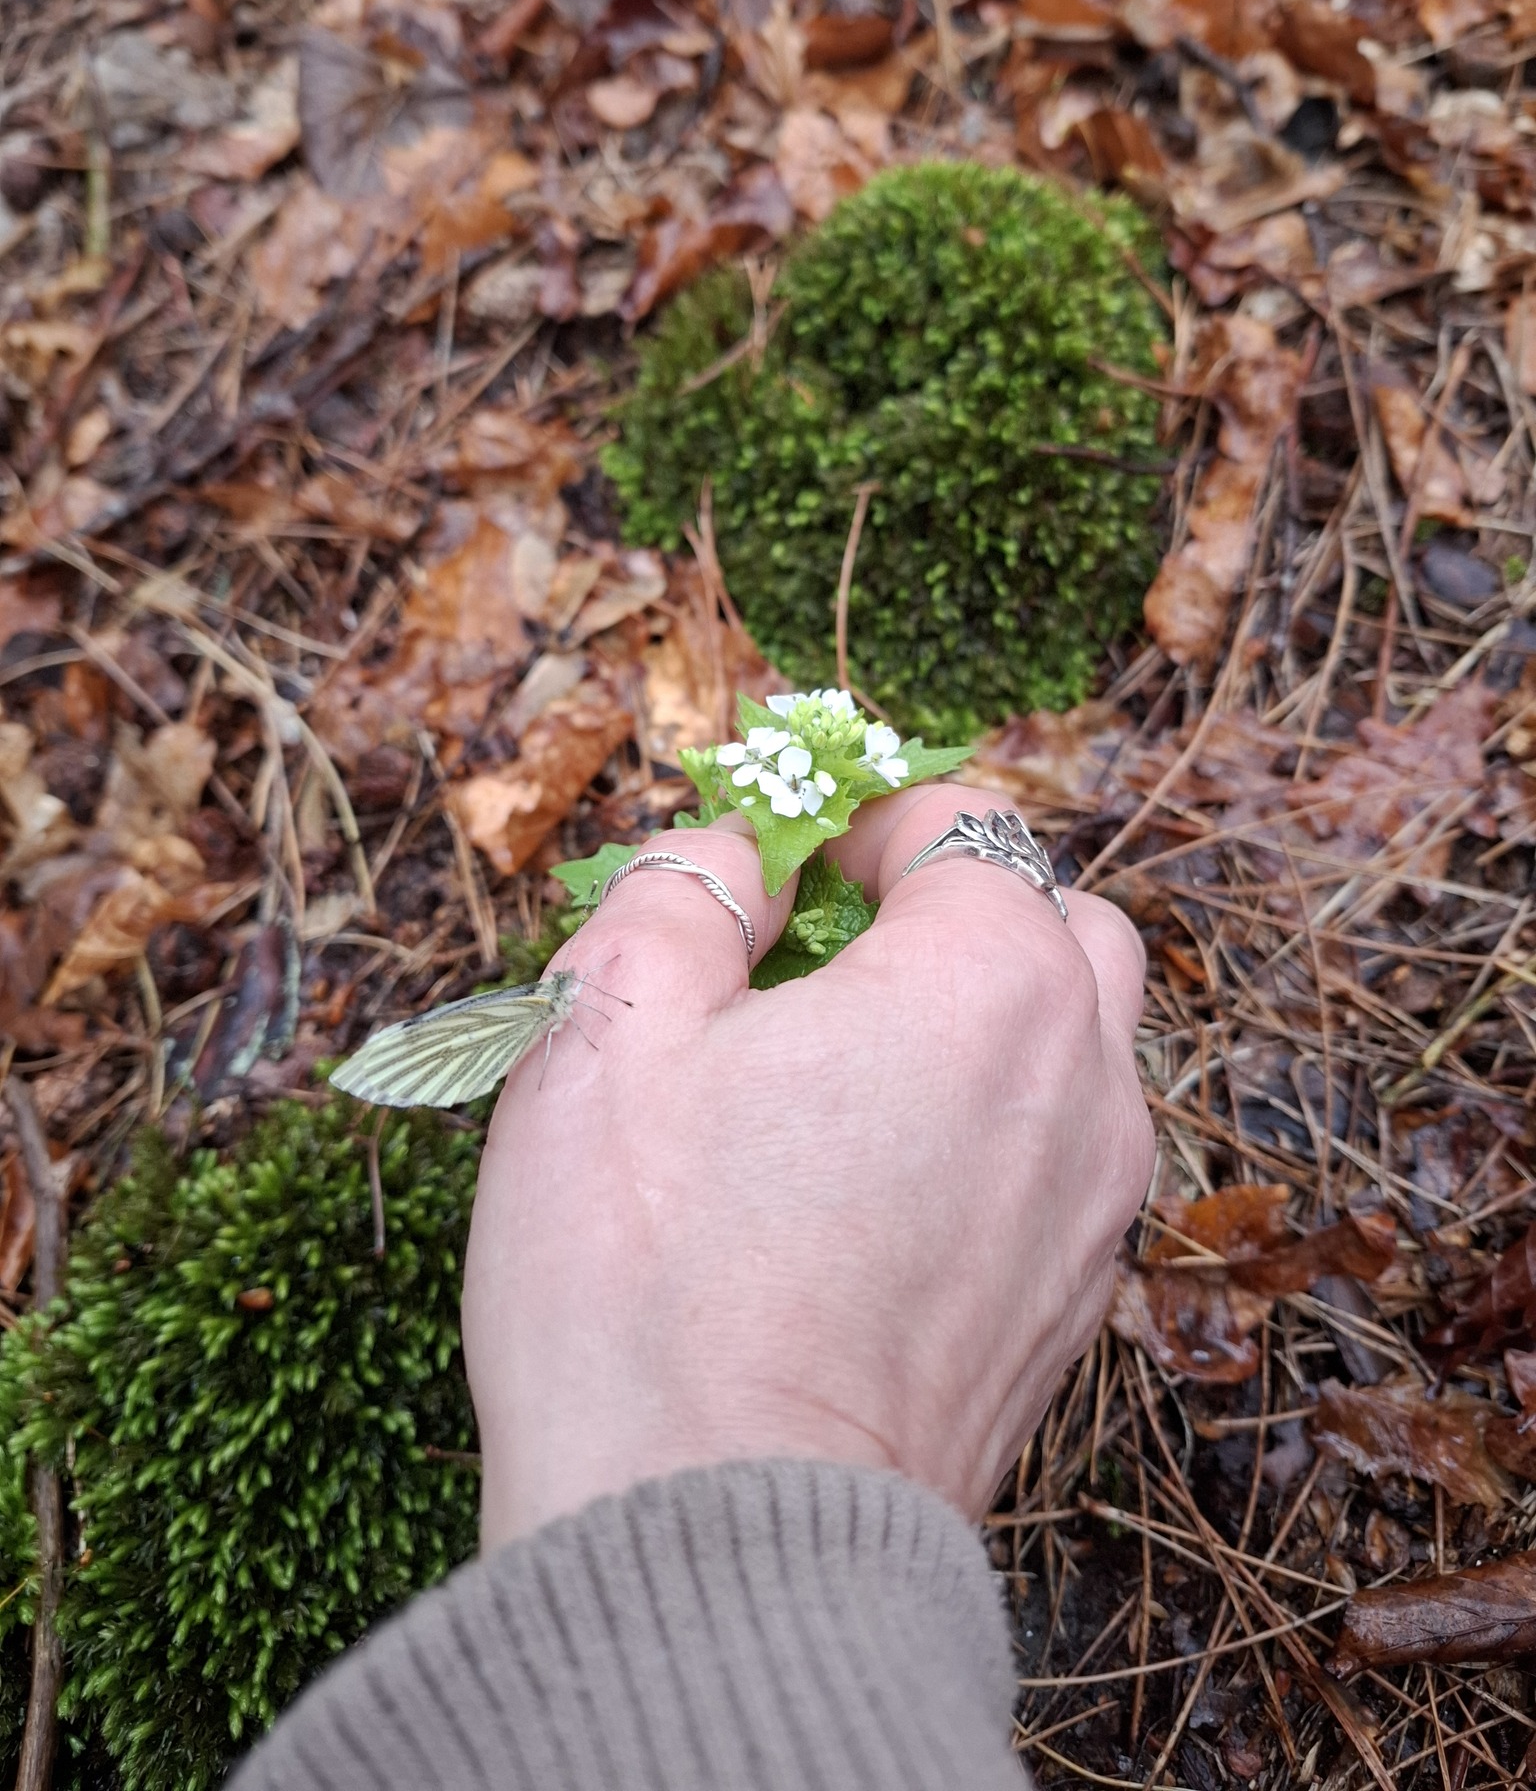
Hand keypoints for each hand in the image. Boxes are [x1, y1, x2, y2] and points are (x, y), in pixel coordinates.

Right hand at [463, 783, 1152, 1548]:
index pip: (965, 826)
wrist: (718, 1547)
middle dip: (956, 905)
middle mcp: (1080, 1084)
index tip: (786, 849)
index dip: (864, 815)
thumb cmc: (648, 1283)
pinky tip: (869, 1186)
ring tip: (842, 1068)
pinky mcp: (1070, 1311)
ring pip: (1075, 1049)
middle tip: (827, 943)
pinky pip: (1056, 1164)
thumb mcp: (608, 1028)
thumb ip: (682, 893)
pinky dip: (989, 1130)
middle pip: (1058, 927)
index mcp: (986, 984)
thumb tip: (734, 858)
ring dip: (981, 1019)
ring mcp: (1091, 1209)